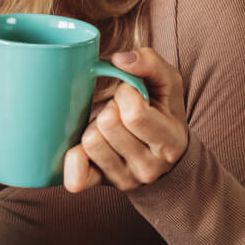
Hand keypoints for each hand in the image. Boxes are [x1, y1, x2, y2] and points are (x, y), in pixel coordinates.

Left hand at [63, 48, 188, 192]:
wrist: (165, 157)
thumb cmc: (163, 113)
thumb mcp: (168, 84)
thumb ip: (150, 62)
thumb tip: (120, 59)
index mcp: (170, 141)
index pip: (134, 112)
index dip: (127, 94)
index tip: (132, 96)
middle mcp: (150, 166)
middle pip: (108, 124)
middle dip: (110, 109)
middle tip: (119, 112)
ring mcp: (126, 179)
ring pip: (90, 142)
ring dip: (95, 127)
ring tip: (110, 129)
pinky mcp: (103, 185)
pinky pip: (78, 177)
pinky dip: (74, 160)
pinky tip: (83, 150)